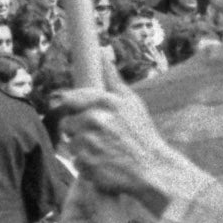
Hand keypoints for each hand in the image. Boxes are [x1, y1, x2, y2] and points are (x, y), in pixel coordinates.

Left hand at [51, 80, 196, 212]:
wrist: (154, 169)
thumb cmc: (142, 134)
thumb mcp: (132, 102)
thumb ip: (113, 79)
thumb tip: (101, 53)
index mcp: (104, 101)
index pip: (69, 99)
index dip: (75, 110)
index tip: (88, 119)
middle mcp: (94, 119)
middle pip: (68, 124)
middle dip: (80, 131)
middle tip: (102, 139)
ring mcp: (88, 142)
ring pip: (71, 144)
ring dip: (83, 149)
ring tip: (106, 152)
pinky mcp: (85, 163)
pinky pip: (76, 162)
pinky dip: (87, 165)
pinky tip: (104, 164)